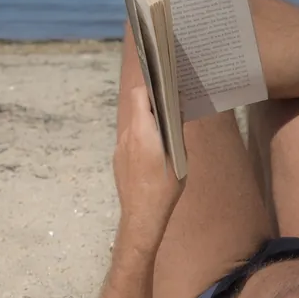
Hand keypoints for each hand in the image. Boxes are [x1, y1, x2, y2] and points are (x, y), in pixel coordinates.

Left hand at [113, 26, 182, 227]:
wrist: (142, 216)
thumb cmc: (165, 188)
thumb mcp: (180, 157)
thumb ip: (176, 131)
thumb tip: (178, 111)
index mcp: (143, 130)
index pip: (141, 93)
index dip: (152, 84)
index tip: (165, 80)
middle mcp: (127, 135)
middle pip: (136, 105)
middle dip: (152, 100)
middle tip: (169, 100)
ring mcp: (120, 148)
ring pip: (133, 122)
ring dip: (148, 119)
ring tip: (165, 125)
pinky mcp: (118, 160)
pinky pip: (130, 139)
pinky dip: (142, 135)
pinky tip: (156, 148)